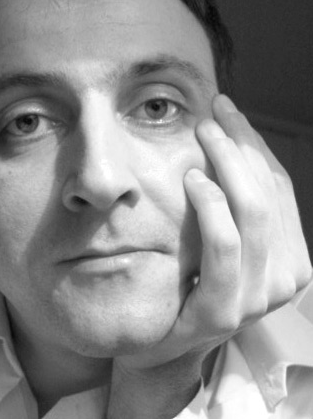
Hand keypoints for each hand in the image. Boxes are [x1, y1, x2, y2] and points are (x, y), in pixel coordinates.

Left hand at [116, 94, 311, 369]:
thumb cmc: (191, 281)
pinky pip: (225, 245)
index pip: (279, 185)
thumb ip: (234, 204)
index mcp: (291, 256)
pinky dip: (211, 206)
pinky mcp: (222, 309)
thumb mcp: (223, 241)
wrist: (163, 345)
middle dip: (241, 143)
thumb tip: (226, 141)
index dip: (255, 142)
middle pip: (267, 192)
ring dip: (227, 163)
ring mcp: (258, 297)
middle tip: (212, 114)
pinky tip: (191, 178)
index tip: (229, 109)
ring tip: (203, 135)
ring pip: (252, 212)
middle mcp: (285, 277)